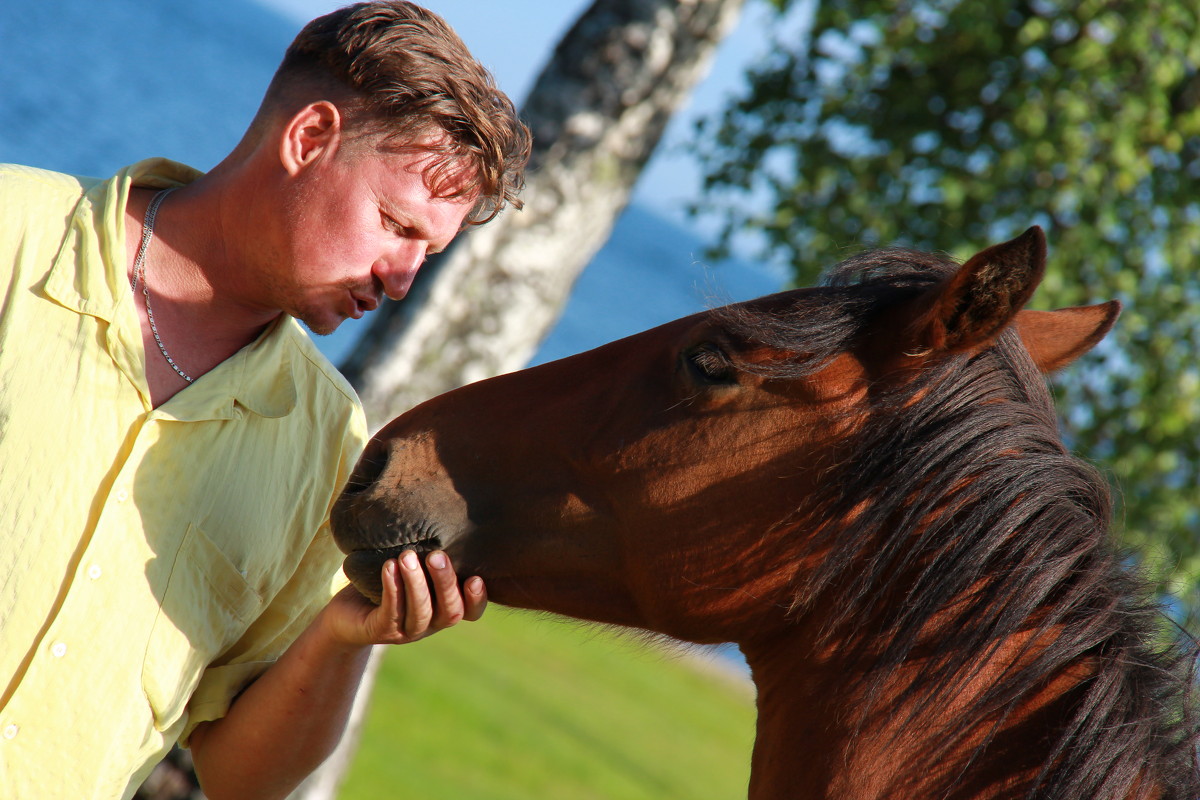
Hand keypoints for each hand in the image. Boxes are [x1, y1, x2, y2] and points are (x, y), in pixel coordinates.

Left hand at [319, 550, 486, 648]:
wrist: (347, 610)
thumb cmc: (386, 578)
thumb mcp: (412, 564)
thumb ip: (428, 549)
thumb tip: (443, 503)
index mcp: (443, 607)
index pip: (471, 611)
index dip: (477, 598)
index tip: (475, 577)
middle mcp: (431, 623)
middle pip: (450, 612)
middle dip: (445, 582)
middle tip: (436, 555)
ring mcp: (407, 631)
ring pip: (421, 612)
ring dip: (416, 583)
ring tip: (406, 557)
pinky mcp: (381, 632)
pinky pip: (391, 613)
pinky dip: (392, 588)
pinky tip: (388, 566)